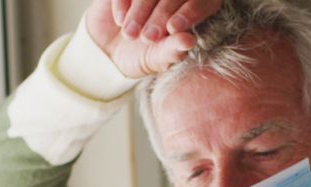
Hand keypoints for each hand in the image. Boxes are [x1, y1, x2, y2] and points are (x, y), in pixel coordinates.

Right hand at [84, 0, 223, 77]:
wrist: (108, 51)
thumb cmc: (141, 55)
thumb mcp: (157, 58)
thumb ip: (173, 50)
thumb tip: (189, 41)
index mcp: (190, 10)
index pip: (201, 3)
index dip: (190, 13)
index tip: (173, 28)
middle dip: (160, 15)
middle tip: (148, 38)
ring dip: (140, 11)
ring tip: (130, 34)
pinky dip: (122, 3)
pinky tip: (120, 20)